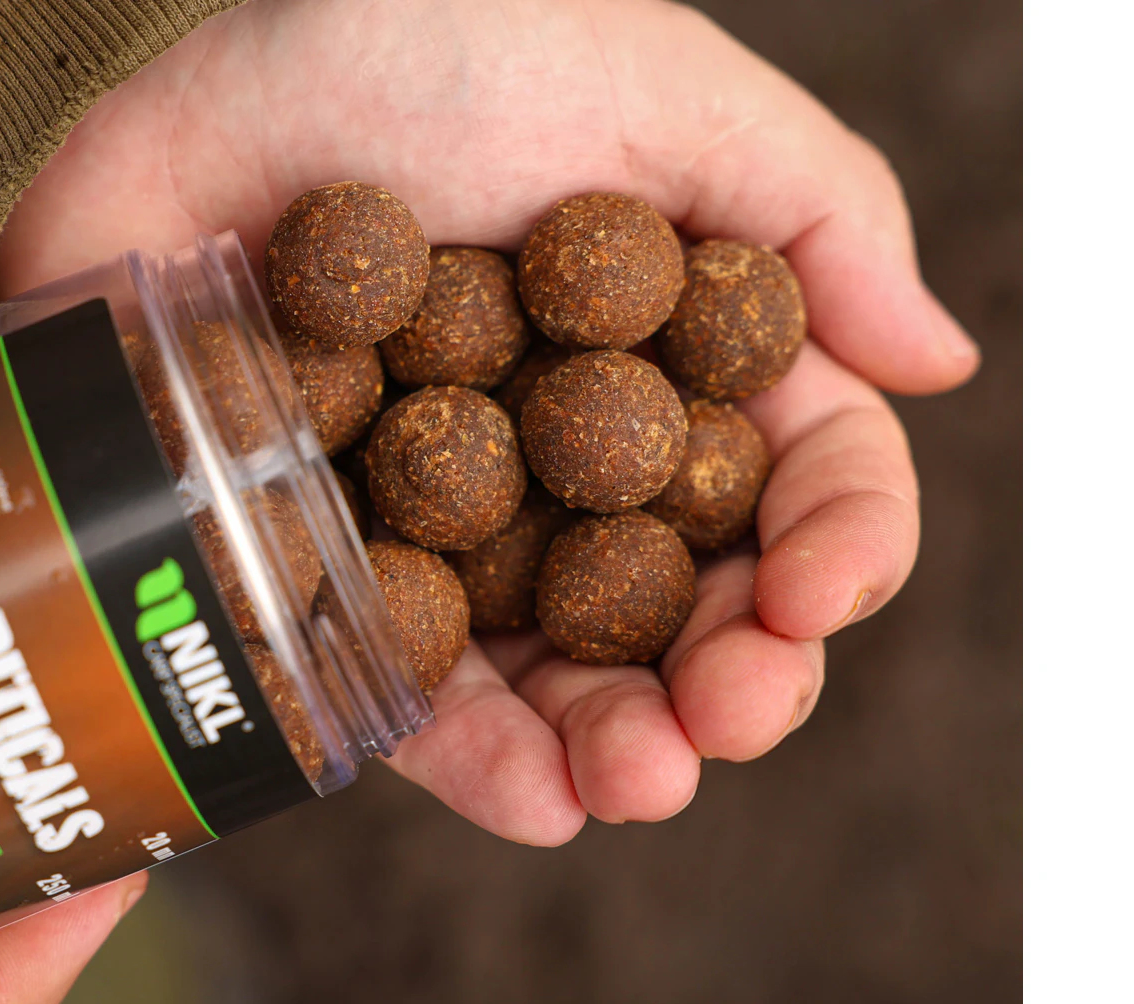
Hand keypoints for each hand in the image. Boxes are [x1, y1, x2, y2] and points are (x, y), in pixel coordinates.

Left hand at [0, 0, 978, 841]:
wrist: (193, 56)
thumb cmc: (436, 36)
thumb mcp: (664, 93)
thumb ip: (819, 220)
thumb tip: (940, 365)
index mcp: (673, 358)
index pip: (790, 482)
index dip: (828, 549)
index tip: (817, 594)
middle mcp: (571, 453)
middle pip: (680, 608)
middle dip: (724, 683)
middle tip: (725, 721)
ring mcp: (448, 514)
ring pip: (554, 671)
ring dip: (609, 745)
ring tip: (634, 783)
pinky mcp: (323, 556)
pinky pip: (404, 684)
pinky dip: (470, 753)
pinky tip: (537, 798)